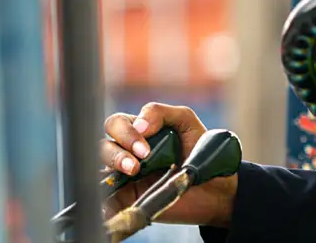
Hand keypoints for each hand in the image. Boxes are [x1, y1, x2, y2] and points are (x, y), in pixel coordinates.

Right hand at [101, 103, 237, 227]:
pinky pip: (106, 201)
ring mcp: (125, 178)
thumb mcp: (185, 122)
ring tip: (134, 172)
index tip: (146, 147)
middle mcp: (127, 153)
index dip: (126, 133)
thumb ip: (161, 113)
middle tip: (138, 164)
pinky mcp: (128, 201)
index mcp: (137, 132)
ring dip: (113, 168)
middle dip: (117, 152)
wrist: (215, 187)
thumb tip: (138, 123)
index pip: (116, 125)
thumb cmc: (200, 151)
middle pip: (103, 147)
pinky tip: (106, 203)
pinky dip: (102, 202)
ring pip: (99, 170)